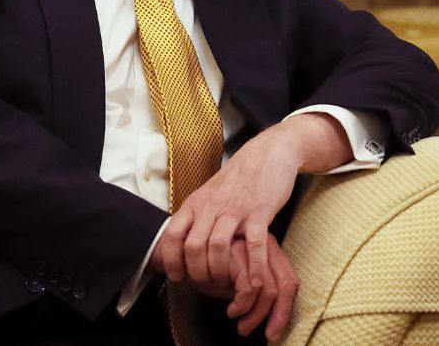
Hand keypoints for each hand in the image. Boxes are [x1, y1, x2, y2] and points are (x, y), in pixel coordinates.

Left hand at [156, 112, 349, 289]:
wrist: (267, 154)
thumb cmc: (238, 179)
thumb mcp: (208, 193)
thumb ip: (196, 215)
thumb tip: (181, 242)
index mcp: (196, 203)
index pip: (173, 234)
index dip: (171, 259)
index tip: (177, 276)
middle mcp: (211, 206)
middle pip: (193, 246)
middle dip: (196, 272)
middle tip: (204, 284)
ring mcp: (235, 210)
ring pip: (217, 247)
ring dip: (219, 271)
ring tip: (225, 283)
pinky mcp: (259, 213)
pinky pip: (254, 245)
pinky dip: (253, 267)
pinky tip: (253, 282)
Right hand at [165, 234, 297, 338]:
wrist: (179, 252)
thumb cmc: (208, 268)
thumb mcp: (235, 281)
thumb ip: (253, 290)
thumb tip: (272, 317)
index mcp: (268, 250)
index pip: (289, 280)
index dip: (285, 310)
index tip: (273, 332)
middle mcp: (264, 245)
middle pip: (286, 284)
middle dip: (278, 316)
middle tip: (264, 334)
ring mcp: (250, 247)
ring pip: (268, 290)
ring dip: (254, 315)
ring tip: (239, 323)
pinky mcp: (236, 253)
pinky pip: (249, 289)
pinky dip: (242, 306)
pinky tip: (231, 311)